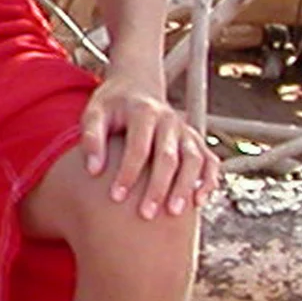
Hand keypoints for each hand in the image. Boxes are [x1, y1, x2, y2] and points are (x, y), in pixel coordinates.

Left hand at [79, 74, 217, 217]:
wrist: (136, 86)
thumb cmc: (110, 107)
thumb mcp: (94, 113)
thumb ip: (91, 138)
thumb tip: (93, 171)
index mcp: (143, 111)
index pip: (138, 146)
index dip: (128, 172)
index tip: (115, 197)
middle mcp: (170, 120)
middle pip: (168, 156)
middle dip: (158, 187)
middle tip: (146, 214)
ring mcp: (186, 130)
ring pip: (194, 160)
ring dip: (185, 187)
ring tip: (174, 213)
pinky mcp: (196, 140)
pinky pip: (210, 161)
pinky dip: (209, 180)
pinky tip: (199, 202)